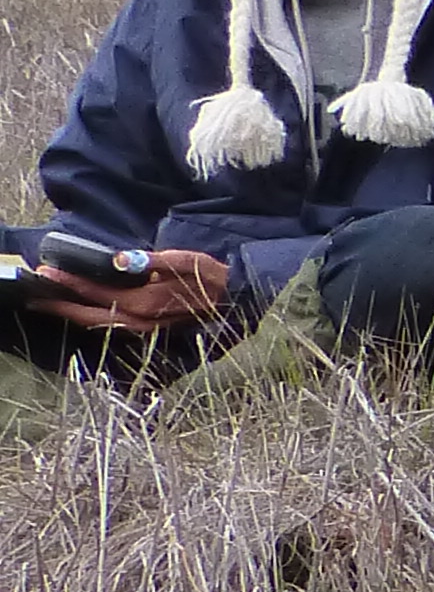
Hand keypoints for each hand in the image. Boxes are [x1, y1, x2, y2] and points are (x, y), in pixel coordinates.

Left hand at [15, 246, 234, 334]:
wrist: (238, 302)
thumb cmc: (214, 278)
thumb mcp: (189, 261)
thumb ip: (155, 260)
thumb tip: (122, 260)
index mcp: (149, 302)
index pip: (101, 292)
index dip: (73, 283)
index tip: (48, 273)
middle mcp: (143, 322)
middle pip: (92, 317)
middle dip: (63, 305)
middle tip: (37, 296)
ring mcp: (146, 330)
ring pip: (101, 326)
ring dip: (75, 315)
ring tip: (53, 304)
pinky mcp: (151, 331)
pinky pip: (114, 328)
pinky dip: (94, 321)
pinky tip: (84, 314)